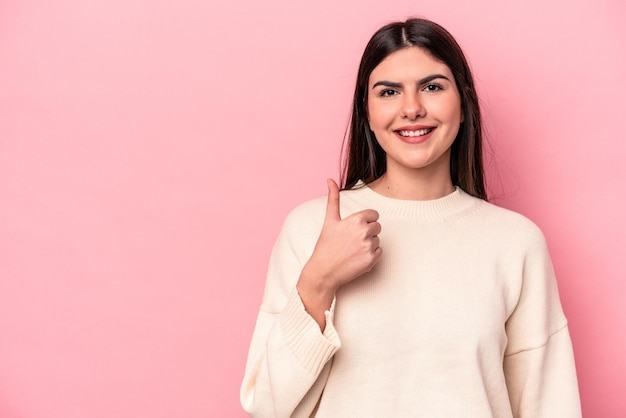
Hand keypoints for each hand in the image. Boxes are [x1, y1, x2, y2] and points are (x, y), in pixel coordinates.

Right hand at [297, 179, 381, 327]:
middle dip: (368, 232)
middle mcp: (364, 232)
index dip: (366, 221)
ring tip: (353, 249)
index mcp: (356, 219)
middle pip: (377, 227)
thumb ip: (333, 198)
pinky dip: (371, 255)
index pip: (374, 214)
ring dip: (369, 244)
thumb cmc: (326, 245)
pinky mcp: (372, 260)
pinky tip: (357, 257)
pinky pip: (379, 252)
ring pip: (378, 240)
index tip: (355, 228)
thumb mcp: (329, 220)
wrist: (324, 270)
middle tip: (352, 240)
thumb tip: (330, 180)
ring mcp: (369, 246)